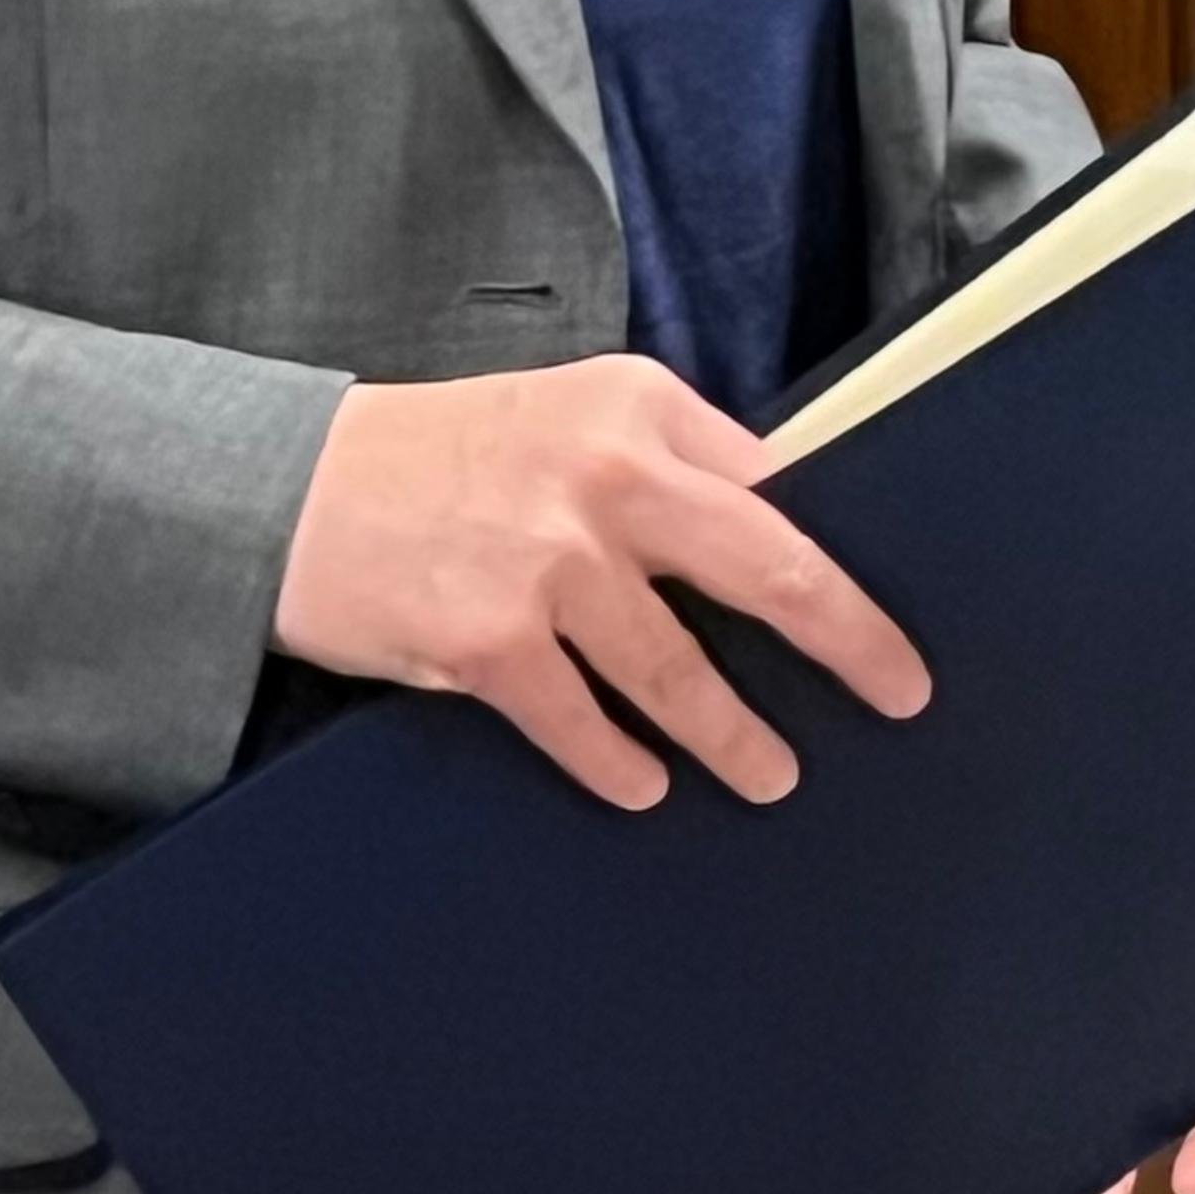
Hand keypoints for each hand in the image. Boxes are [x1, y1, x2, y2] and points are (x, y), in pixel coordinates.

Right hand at [273, 358, 929, 812]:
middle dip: (847, 639)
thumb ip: (668, 456)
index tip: (886, 611)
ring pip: (680, 670)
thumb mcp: (570, 411)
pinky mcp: (490, 641)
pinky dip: (621, 763)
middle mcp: (609, 474)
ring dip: (737, 736)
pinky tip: (646, 787)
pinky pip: (584, 724)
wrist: (295, 489)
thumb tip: (779, 523)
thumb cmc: (448, 454)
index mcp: (639, 406)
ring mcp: (551, 562)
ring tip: (773, 773)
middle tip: (898, 690)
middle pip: (769, 566)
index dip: (838, 555)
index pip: (773, 487)